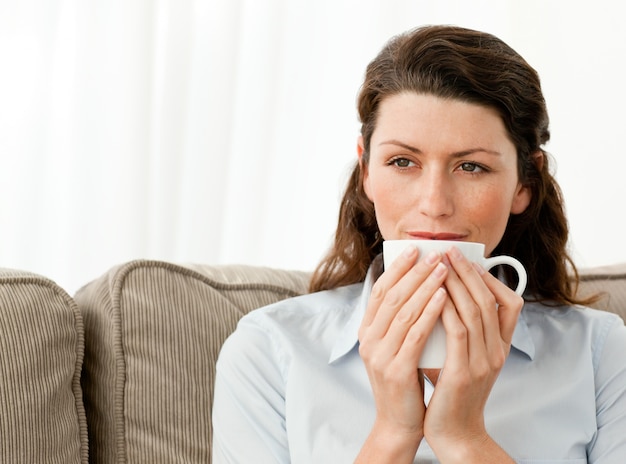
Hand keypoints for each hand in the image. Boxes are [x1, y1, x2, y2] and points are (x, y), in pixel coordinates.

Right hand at [356, 246, 447, 459]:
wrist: (400, 422)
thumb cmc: (405, 380)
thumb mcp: (395, 345)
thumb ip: (401, 319)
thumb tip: (419, 284)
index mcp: (367, 331)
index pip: (381, 291)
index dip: (397, 268)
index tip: (415, 250)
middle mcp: (368, 340)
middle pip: (392, 296)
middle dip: (414, 271)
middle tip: (434, 254)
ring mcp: (380, 355)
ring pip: (404, 311)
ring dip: (425, 286)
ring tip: (443, 269)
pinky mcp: (396, 369)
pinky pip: (415, 333)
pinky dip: (430, 311)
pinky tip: (444, 297)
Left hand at [424, 246, 522, 460]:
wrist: (454, 432)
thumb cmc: (451, 391)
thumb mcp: (464, 356)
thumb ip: (461, 330)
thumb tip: (443, 295)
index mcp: (500, 347)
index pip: (511, 304)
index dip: (492, 279)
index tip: (470, 260)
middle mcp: (497, 352)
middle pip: (489, 300)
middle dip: (468, 272)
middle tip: (449, 251)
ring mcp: (483, 362)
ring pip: (474, 311)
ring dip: (457, 283)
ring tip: (440, 262)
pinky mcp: (464, 372)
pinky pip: (458, 331)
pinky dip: (448, 308)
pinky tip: (435, 293)